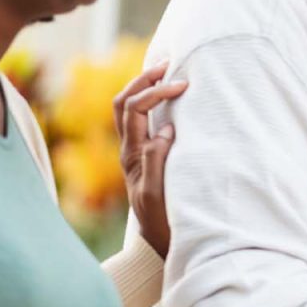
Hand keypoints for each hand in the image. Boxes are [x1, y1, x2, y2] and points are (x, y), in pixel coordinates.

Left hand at [114, 61, 186, 257]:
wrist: (158, 241)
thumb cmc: (161, 220)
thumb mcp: (156, 193)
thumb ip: (156, 159)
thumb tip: (165, 129)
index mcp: (131, 154)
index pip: (135, 109)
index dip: (156, 91)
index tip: (183, 86)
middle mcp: (128, 149)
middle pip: (123, 101)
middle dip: (144, 79)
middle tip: (169, 65)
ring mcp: (135, 151)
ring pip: (127, 108)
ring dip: (143, 86)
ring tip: (166, 72)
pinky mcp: (145, 155)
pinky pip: (140, 120)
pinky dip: (150, 101)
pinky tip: (168, 96)